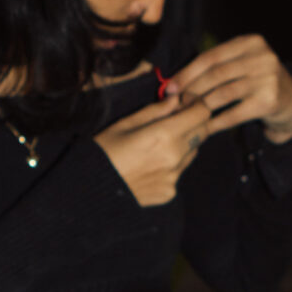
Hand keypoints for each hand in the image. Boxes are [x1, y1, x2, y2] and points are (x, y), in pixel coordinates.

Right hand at [95, 95, 222, 207]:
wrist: (89, 189)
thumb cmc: (104, 150)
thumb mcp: (126, 123)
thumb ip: (156, 110)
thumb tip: (176, 99)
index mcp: (164, 135)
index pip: (201, 113)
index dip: (196, 103)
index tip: (183, 102)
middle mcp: (174, 157)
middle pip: (202, 132)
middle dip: (193, 121)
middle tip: (173, 119)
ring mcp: (173, 177)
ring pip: (192, 152)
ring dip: (184, 143)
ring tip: (157, 144)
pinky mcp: (169, 192)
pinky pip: (179, 171)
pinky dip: (172, 164)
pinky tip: (150, 164)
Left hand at [166, 35, 291, 142]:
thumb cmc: (259, 84)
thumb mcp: (243, 65)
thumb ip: (217, 67)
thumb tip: (176, 81)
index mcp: (251, 42)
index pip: (211, 56)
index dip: (187, 72)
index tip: (170, 86)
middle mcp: (262, 57)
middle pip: (216, 74)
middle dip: (191, 89)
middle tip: (176, 103)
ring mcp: (268, 78)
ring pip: (223, 93)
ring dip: (201, 106)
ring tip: (187, 115)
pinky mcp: (269, 101)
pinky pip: (234, 113)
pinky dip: (217, 121)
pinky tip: (205, 127)